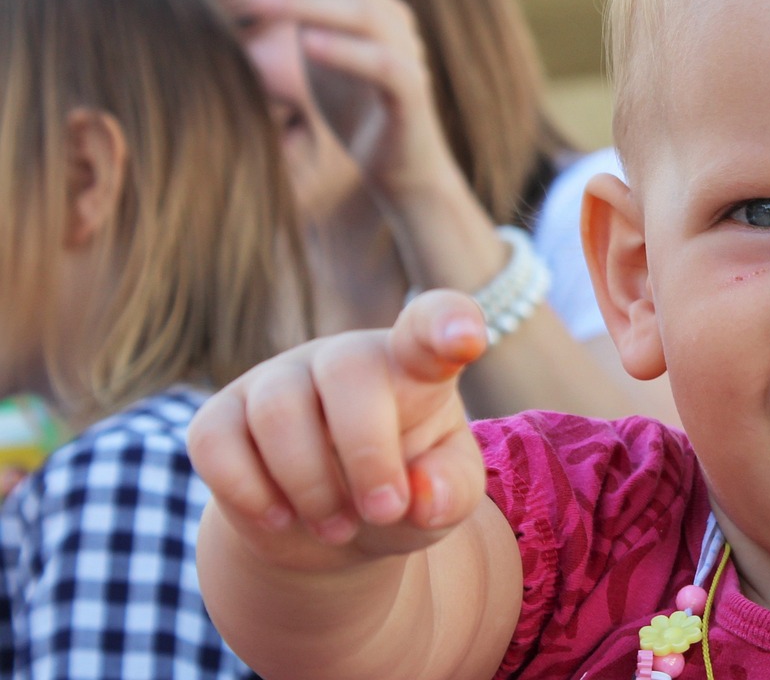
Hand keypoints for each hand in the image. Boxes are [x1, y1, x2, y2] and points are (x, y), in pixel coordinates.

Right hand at [188, 290, 488, 570]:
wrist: (332, 534)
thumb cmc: (405, 498)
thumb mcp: (445, 499)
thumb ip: (452, 492)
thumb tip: (422, 495)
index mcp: (414, 367)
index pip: (430, 323)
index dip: (447, 323)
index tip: (465, 340)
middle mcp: (345, 359)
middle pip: (347, 372)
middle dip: (367, 455)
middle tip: (383, 512)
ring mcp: (279, 379)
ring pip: (278, 411)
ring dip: (310, 486)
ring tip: (336, 527)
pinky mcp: (222, 415)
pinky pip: (215, 441)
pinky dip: (248, 492)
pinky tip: (279, 517)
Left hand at [225, 0, 456, 201]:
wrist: (401, 166)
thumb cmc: (349, 107)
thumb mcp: (311, 55)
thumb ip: (284, 19)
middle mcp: (391, 16)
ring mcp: (406, 52)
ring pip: (361, 10)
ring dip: (305, 1)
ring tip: (255, 0)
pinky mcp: (413, 92)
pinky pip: (383, 63)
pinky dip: (345, 51)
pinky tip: (306, 46)